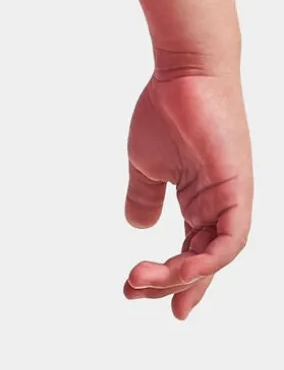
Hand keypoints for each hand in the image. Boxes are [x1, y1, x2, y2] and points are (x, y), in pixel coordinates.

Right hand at [123, 70, 251, 318]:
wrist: (183, 72)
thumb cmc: (167, 109)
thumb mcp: (147, 165)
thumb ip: (144, 197)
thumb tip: (137, 225)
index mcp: (202, 200)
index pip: (194, 251)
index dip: (175, 281)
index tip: (145, 297)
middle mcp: (221, 203)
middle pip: (202, 261)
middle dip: (168, 285)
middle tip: (133, 291)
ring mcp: (232, 197)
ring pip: (214, 257)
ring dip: (180, 277)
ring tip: (142, 281)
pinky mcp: (236, 187)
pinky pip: (230, 239)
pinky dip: (208, 260)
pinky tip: (179, 269)